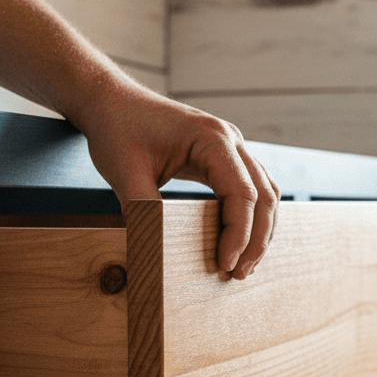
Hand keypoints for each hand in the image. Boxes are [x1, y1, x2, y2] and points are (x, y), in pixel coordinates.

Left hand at [76, 79, 279, 279]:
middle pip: (264, 195)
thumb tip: (158, 251)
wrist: (111, 101)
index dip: (238, 235)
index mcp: (211, 138)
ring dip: (260, 230)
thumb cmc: (117, 130)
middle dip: (256, 239)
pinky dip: (251, 218)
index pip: (241, 194)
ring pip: (265, 192)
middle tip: (240, 275)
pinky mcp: (224, 157)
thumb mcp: (124, 172)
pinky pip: (251, 189)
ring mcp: (231, 146)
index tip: (225, 266)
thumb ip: (143, 208)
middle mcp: (230, 139)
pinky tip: (239, 243)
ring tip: (243, 266)